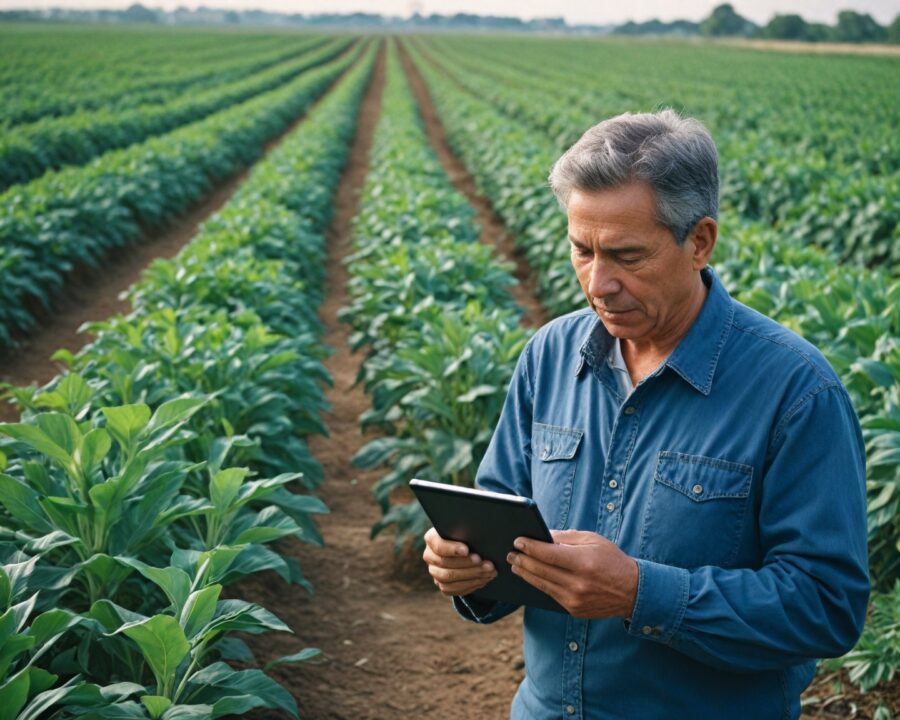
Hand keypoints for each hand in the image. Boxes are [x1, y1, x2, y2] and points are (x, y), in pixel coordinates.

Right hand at [423, 527, 497, 596]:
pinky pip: (454, 589)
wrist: (465, 546)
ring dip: (473, 576)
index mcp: (432, 539)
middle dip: (469, 565)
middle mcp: (430, 556)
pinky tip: (485, 579)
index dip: (452, 549)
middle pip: (446, 564)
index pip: (439, 545)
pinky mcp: (442, 585)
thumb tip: (484, 538)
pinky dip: (471, 585)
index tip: (467, 550)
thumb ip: (470, 531)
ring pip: (449, 579)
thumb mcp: (466, 528)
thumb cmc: (466, 534)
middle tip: (488, 564)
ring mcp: (434, 572)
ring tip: (490, 572)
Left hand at [506, 529, 638, 618]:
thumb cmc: (612, 560)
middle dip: (523, 560)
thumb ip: (567, 537)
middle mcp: (577, 583)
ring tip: (515, 565)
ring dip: (526, 573)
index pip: (548, 553)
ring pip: (542, 584)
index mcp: (583, 562)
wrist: (633, 591)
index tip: (518, 541)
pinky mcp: (574, 610)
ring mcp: (575, 599)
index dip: (530, 547)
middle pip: (541, 570)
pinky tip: (531, 577)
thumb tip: (543, 535)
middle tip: (511, 553)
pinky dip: (539, 584)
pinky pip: (550, 595)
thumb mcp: (593, 540)